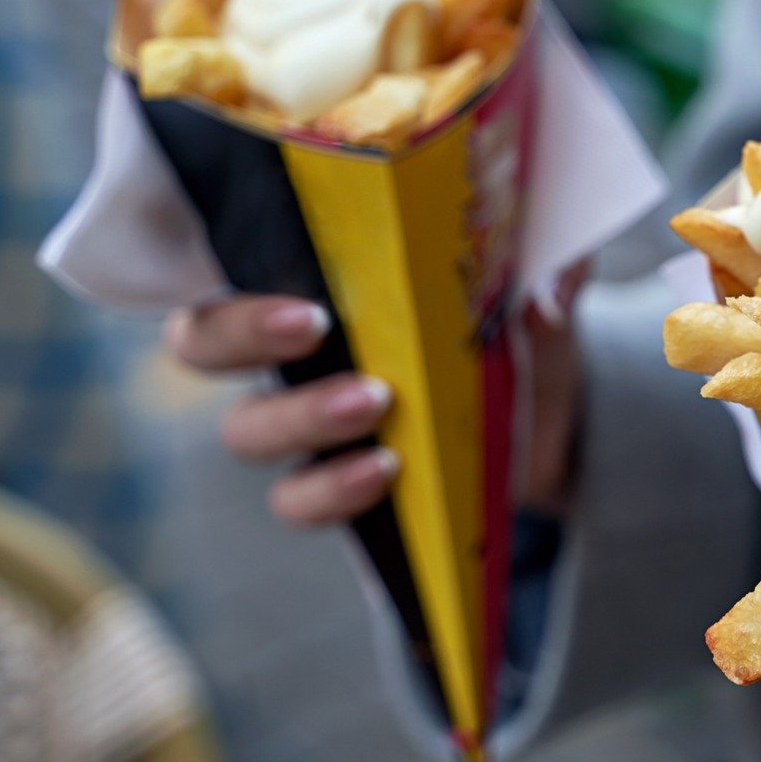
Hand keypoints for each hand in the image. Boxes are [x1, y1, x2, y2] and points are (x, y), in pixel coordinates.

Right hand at [165, 275, 584, 527]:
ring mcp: (306, 425)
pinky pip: (298, 500)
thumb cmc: (519, 330)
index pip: (230, 261)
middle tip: (314, 329)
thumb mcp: (536, 292)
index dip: (234, 273)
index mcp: (320, 279)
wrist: (557, 422)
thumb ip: (542, 272)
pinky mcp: (334, 487)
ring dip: (300, 416)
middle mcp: (291, 351)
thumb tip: (552, 281)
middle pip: (202, 342)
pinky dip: (331, 490)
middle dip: (241, 332)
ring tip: (374, 405)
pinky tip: (386, 471)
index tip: (306, 295)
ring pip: (247, 429)